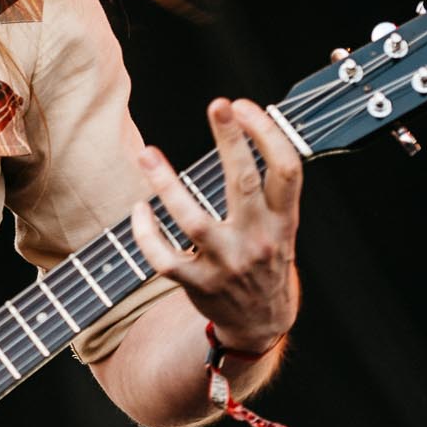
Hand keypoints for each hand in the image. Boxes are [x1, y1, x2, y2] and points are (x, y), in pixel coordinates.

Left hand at [130, 97, 300, 353]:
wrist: (261, 322)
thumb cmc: (265, 257)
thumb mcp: (282, 224)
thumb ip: (267, 186)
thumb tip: (242, 123)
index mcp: (283, 221)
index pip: (286, 170)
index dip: (269, 134)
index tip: (244, 106)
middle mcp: (258, 240)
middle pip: (243, 183)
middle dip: (232, 141)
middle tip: (218, 104)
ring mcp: (227, 264)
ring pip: (193, 221)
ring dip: (167, 186)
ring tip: (147, 154)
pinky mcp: (198, 284)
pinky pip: (164, 258)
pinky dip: (147, 233)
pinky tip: (140, 209)